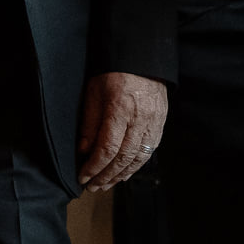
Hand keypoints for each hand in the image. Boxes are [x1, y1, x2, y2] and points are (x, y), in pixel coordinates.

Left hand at [77, 71, 167, 191]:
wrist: (142, 56)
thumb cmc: (114, 72)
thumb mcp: (94, 92)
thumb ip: (90, 123)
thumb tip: (84, 151)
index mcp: (120, 110)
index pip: (107, 149)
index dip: (94, 167)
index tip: (82, 177)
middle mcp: (140, 119)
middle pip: (123, 158)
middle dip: (106, 176)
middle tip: (93, 187)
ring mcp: (154, 121)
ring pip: (138, 158)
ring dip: (121, 174)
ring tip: (107, 184)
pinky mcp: (161, 122)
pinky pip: (150, 150)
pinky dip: (137, 165)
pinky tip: (126, 172)